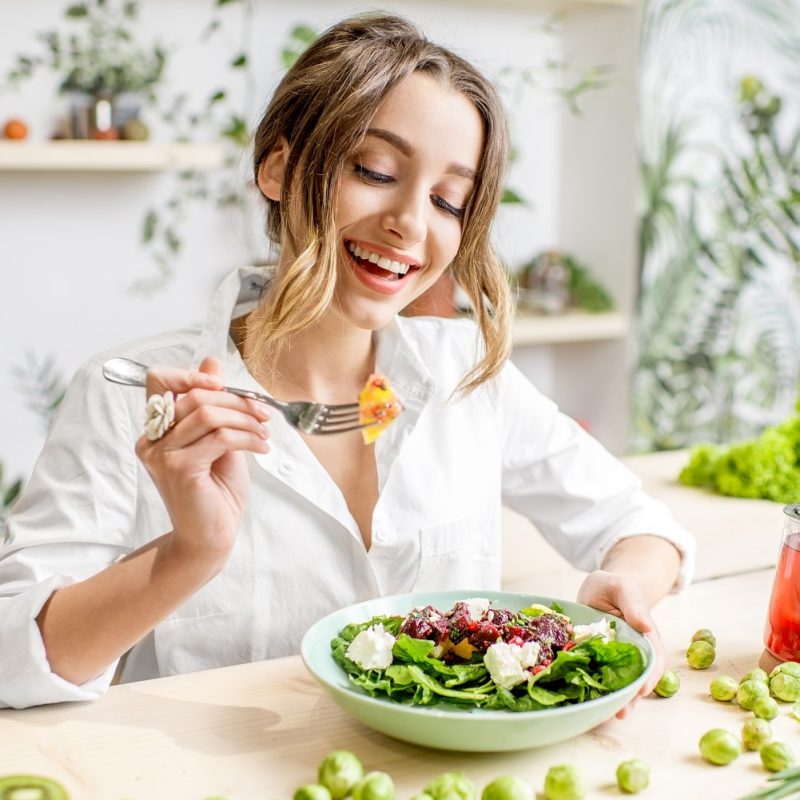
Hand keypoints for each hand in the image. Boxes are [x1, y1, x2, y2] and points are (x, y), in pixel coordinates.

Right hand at [135, 356, 269, 569]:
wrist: (212, 536)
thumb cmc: (216, 490)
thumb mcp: (219, 438)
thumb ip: (213, 404)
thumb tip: (212, 361)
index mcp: (157, 428)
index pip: (158, 380)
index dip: (190, 373)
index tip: (221, 383)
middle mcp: (151, 440)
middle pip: (193, 395)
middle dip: (236, 400)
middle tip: (262, 412)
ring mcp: (162, 455)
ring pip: (207, 414)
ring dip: (245, 418)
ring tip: (264, 431)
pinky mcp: (179, 469)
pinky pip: (219, 437)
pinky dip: (247, 437)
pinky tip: (261, 447)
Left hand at [576, 569, 664, 718]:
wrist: (600, 588)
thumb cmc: (614, 586)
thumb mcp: (622, 588)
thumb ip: (633, 604)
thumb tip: (645, 625)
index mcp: (645, 636)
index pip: (653, 660)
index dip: (649, 676)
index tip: (641, 690)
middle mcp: (633, 652)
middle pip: (637, 678)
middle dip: (631, 697)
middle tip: (620, 712)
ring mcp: (614, 658)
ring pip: (618, 682)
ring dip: (614, 699)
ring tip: (605, 715)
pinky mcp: (596, 659)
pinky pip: (597, 676)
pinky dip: (594, 688)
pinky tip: (586, 701)